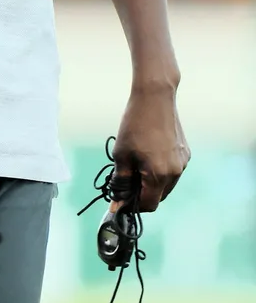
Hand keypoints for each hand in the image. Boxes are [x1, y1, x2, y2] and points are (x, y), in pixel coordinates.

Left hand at [112, 84, 189, 212]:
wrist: (155, 97)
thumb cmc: (134, 124)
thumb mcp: (121, 154)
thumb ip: (120, 181)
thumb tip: (117, 202)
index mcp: (159, 175)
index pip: (149, 204)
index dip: (133, 204)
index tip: (121, 198)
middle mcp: (175, 173)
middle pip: (158, 196)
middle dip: (142, 193)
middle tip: (126, 179)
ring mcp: (183, 163)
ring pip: (167, 184)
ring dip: (152, 182)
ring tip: (137, 164)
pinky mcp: (185, 153)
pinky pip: (173, 170)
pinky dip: (161, 170)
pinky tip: (149, 153)